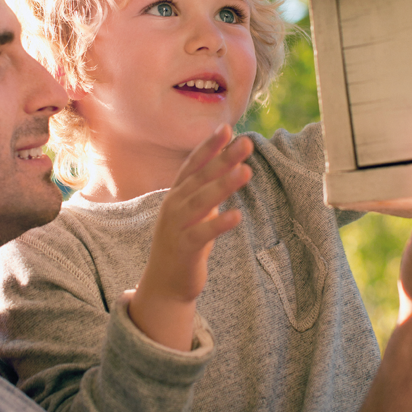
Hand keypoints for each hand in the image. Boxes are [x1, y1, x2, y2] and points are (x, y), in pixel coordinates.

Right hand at [127, 125, 251, 349]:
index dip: (210, 145)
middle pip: (201, 177)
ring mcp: (177, 225)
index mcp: (177, 193)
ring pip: (202, 201)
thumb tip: (228, 165)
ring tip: (246, 171)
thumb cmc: (184, 242)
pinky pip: (203, 233)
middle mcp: (174, 204)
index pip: (194, 163)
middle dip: (224, 158)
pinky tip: (237, 214)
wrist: (165, 284)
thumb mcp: (194, 211)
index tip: (227, 128)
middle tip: (246, 143)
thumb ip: (206, 189)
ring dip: (224, 185)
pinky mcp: (184, 248)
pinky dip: (219, 223)